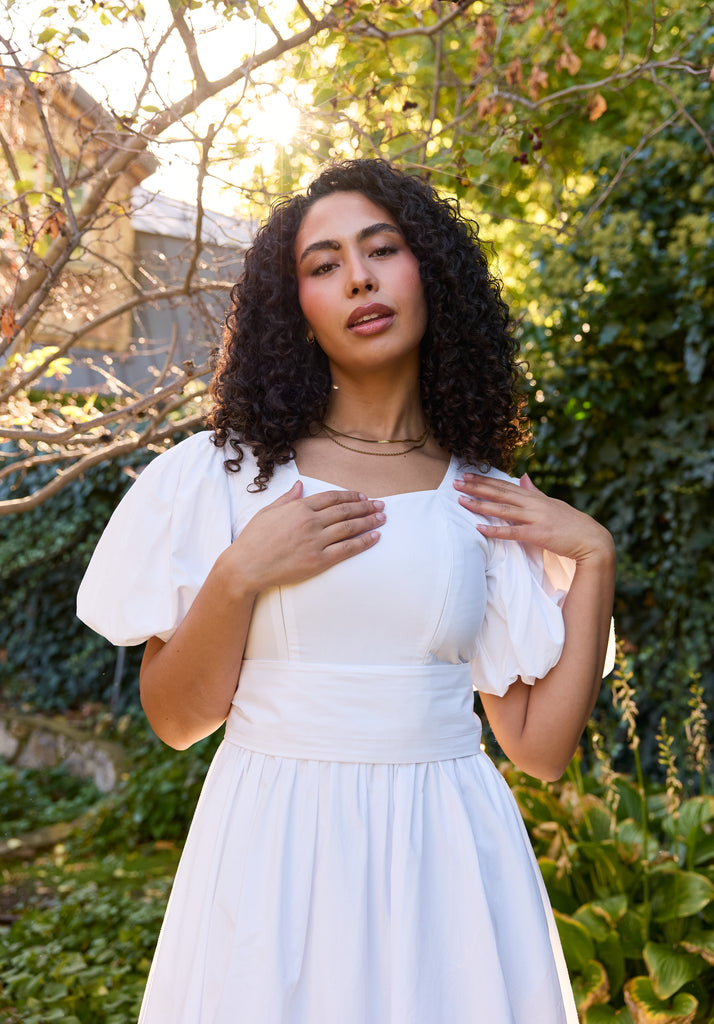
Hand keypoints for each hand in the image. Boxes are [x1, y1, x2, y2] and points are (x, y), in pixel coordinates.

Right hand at [222, 481, 384, 595]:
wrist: (245, 566)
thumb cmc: (253, 540)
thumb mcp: (268, 512)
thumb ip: (287, 498)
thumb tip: (300, 485)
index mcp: (298, 507)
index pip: (332, 498)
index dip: (350, 496)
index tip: (362, 496)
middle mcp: (310, 521)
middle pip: (345, 510)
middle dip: (366, 506)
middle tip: (381, 505)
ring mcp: (315, 541)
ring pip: (350, 527)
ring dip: (369, 521)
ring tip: (382, 518)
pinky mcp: (318, 560)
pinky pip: (347, 548)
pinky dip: (363, 541)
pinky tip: (374, 537)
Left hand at [454, 472, 614, 565]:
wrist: (592, 540)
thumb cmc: (572, 524)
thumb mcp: (552, 504)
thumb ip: (535, 492)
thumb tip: (524, 477)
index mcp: (535, 497)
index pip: (505, 486)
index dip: (485, 480)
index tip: (467, 475)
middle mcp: (534, 504)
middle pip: (500, 493)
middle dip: (477, 487)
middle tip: (456, 482)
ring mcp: (536, 518)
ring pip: (503, 509)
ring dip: (481, 505)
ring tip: (462, 501)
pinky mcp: (539, 534)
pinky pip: (512, 532)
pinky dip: (495, 530)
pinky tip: (479, 528)